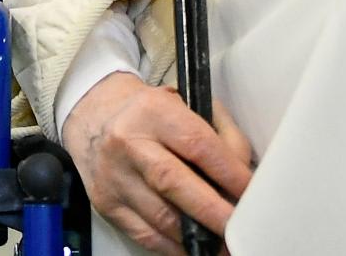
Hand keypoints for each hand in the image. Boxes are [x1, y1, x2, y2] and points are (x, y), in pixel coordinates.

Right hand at [64, 72, 253, 254]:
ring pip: (160, 216)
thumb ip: (221, 133)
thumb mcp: (186, 104)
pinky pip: (144, 234)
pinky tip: (191, 246)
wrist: (94, 116)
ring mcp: (114, 176)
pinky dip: (173, 246)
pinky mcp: (105, 203)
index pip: (198, 144)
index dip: (229, 173)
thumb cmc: (149, 113)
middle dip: (212, 211)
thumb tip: (243, 175)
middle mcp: (128, 142)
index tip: (250, 192)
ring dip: (195, 235)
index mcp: (153, 111)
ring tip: (221, 243)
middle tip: (237, 228)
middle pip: (174, 182)